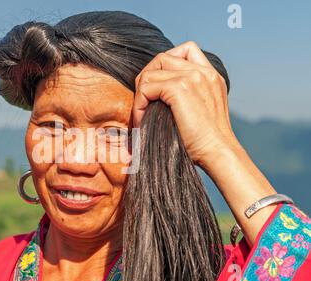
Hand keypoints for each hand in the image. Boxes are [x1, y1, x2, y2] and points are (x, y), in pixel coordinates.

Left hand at [133, 41, 237, 166]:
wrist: (218, 152)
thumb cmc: (207, 141)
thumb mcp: (203, 110)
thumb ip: (190, 95)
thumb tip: (158, 97)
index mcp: (211, 75)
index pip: (185, 50)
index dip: (164, 66)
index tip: (156, 90)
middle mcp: (203, 71)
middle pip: (162, 58)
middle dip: (147, 78)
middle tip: (142, 102)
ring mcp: (192, 77)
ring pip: (151, 72)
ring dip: (140, 94)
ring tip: (140, 115)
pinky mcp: (180, 88)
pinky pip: (146, 87)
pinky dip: (138, 104)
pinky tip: (141, 120)